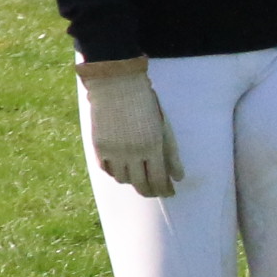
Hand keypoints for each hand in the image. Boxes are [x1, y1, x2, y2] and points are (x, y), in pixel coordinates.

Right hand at [81, 65, 179, 198]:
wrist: (116, 84)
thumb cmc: (144, 103)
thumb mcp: (163, 127)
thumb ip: (171, 154)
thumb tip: (178, 178)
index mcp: (152, 147)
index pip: (159, 180)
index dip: (164, 190)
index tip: (169, 192)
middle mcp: (132, 153)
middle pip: (141, 184)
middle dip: (150, 191)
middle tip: (155, 191)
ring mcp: (113, 151)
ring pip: (123, 179)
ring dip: (132, 181)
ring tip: (139, 177)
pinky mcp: (98, 146)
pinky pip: (107, 169)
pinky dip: (115, 172)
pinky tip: (122, 168)